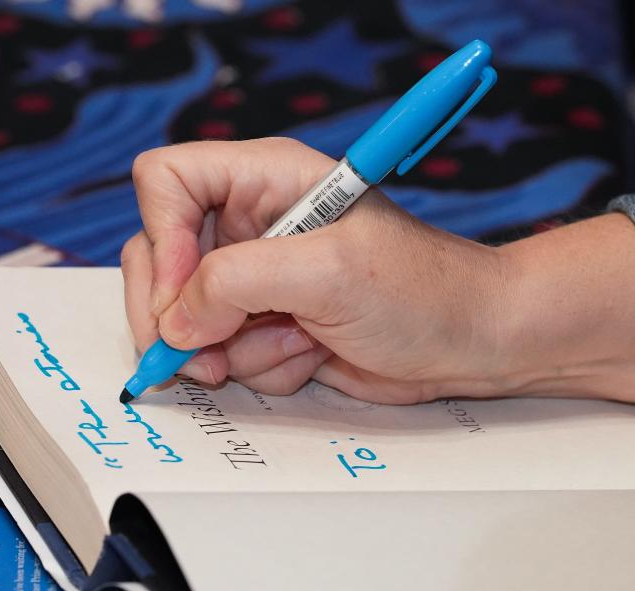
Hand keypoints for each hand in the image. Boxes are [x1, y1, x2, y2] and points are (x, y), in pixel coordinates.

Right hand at [122, 138, 634, 403]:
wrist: (474, 343)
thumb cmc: (424, 291)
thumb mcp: (327, 274)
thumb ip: (236, 284)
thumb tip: (176, 320)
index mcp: (265, 178)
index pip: (165, 180)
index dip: (163, 238)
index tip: (184, 296)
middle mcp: (252, 222)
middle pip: (160, 258)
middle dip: (179, 315)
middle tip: (200, 356)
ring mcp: (259, 278)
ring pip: (188, 318)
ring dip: (233, 349)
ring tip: (300, 341)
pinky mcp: (269, 326)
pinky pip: (225, 353)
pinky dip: (261, 367)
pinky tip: (314, 354)